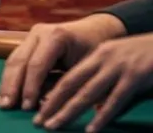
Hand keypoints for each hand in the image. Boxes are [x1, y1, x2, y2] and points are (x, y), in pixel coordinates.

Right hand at [0, 14, 127, 111]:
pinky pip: (16, 59)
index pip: (37, 65)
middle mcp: (39, 32)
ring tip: (2, 102)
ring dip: (7, 82)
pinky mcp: (28, 41)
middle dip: (12, 85)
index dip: (30, 87)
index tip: (27, 107)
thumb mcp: (85, 70)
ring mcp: (32, 35)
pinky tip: (7, 92)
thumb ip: (65, 85)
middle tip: (6, 106)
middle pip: (19, 61)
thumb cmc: (95, 52)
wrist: (95, 31)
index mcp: (56, 37)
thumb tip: (44, 105)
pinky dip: (11, 77)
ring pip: (13, 59)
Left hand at [33, 33, 152, 131]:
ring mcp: (117, 67)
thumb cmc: (145, 59)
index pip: (67, 76)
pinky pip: (115, 99)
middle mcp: (102, 59)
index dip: (50, 93)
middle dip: (51, 103)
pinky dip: (102, 116)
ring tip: (53, 125)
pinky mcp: (135, 76)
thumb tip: (93, 108)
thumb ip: (106, 85)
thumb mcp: (121, 66)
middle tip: (38, 121)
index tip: (37, 108)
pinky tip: (91, 129)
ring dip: (68, 111)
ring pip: (87, 92)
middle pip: (70, 84)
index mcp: (96, 55)